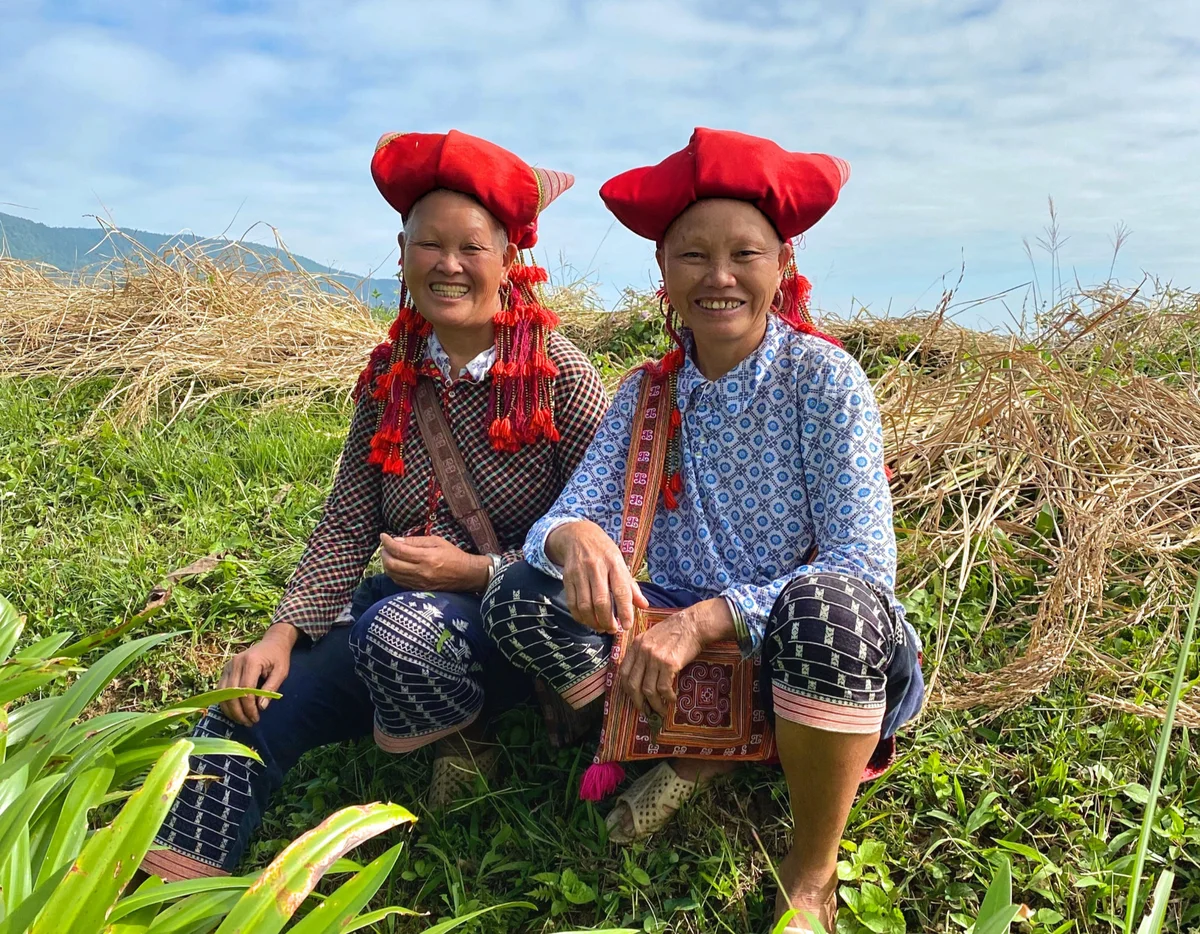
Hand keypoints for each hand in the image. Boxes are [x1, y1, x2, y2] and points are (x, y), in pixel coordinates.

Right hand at [218, 623, 297, 725]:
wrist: (272, 642)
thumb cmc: (278, 657)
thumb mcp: (281, 672)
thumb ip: (271, 688)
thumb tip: (261, 707)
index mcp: (251, 662)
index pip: (245, 689)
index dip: (249, 707)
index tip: (256, 717)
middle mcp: (235, 663)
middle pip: (231, 693)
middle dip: (239, 712)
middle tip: (249, 722)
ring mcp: (228, 666)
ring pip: (222, 693)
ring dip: (230, 710)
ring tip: (242, 720)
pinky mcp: (225, 670)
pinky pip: (221, 690)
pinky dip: (226, 703)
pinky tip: (235, 712)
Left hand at [379, 534, 489, 591]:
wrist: (467, 575)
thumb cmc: (454, 555)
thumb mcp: (437, 541)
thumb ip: (416, 541)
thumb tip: (397, 540)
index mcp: (427, 557)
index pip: (399, 550)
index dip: (387, 542)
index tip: (383, 536)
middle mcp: (421, 572)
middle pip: (391, 564)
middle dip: (384, 554)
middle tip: (385, 546)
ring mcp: (419, 583)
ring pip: (393, 575)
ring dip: (386, 564)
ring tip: (389, 555)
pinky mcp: (419, 590)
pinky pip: (399, 582)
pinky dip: (393, 573)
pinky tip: (396, 566)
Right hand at [547, 521, 647, 633]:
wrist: (578, 536)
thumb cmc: (604, 552)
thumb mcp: (621, 563)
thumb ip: (631, 586)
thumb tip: (644, 605)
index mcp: (614, 563)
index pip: (621, 591)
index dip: (625, 611)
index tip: (627, 626)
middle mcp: (596, 567)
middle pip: (601, 601)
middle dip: (607, 621)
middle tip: (612, 629)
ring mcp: (580, 573)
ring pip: (585, 605)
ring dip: (593, 621)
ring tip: (601, 627)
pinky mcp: (567, 578)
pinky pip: (572, 603)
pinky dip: (580, 617)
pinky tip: (587, 620)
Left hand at [618, 599, 734, 716]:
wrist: (694, 623)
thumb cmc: (677, 631)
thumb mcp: (653, 637)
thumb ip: (644, 652)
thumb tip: (642, 675)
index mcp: (636, 645)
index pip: (623, 672)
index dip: (627, 689)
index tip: (634, 698)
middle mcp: (642, 652)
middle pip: (633, 684)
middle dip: (638, 702)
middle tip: (646, 711)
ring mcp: (655, 658)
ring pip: (648, 690)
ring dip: (655, 704)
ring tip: (661, 710)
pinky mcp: (669, 663)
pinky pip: (664, 688)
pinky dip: (667, 697)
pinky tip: (672, 699)